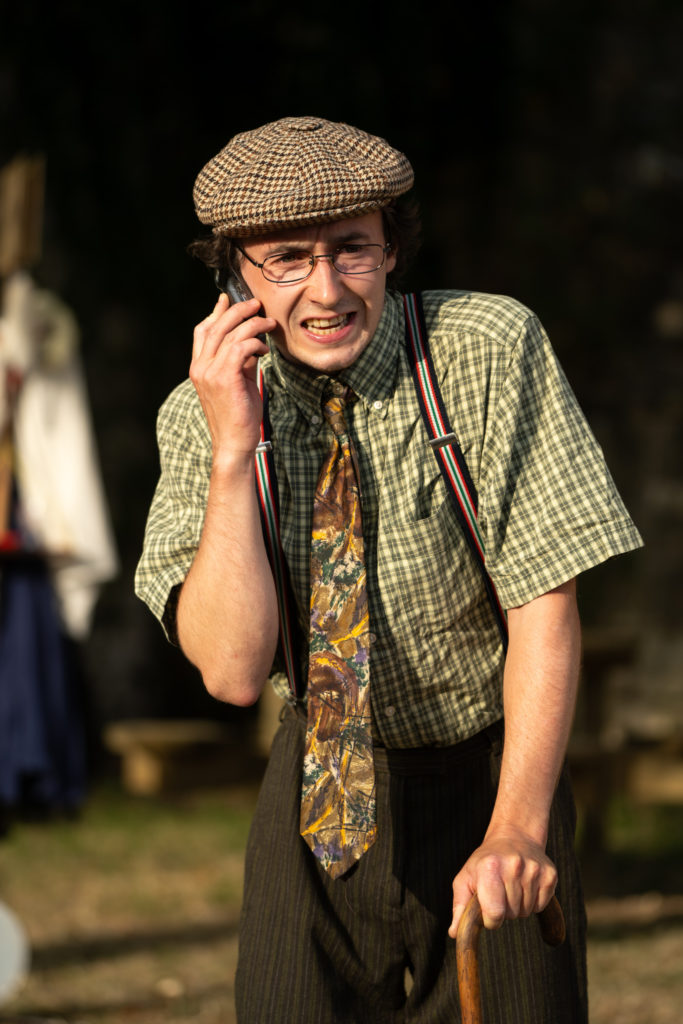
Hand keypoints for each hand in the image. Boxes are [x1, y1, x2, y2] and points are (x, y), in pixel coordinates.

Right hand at [190, 292, 275, 455]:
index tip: (228, 300)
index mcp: (199, 367)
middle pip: (216, 326)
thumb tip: (252, 342)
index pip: (202, 331)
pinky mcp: (224, 378)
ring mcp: (209, 372)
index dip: (216, 313)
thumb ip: (240, 361)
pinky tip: (265, 350)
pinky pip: (240, 348)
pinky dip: (255, 343)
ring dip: (253, 324)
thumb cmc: (239, 416)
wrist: (235, 443)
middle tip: (256, 305)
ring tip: (269, 323)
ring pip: (230, 334)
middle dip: (238, 311)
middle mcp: (200, 367)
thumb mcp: (238, 382)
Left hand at [448, 826, 557, 938]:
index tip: (487, 909)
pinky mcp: (550, 874)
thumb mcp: (466, 878)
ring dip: (518, 906)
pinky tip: (525, 885)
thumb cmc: (485, 862)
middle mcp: (514, 866)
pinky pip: (541, 905)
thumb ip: (460, 907)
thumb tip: (455, 932)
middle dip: (504, 911)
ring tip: (512, 886)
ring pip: (527, 911)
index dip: (490, 919)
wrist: (514, 836)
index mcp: (490, 867)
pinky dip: (533, 902)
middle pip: (511, 914)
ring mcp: (534, 869)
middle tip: (500, 891)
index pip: (494, 913)